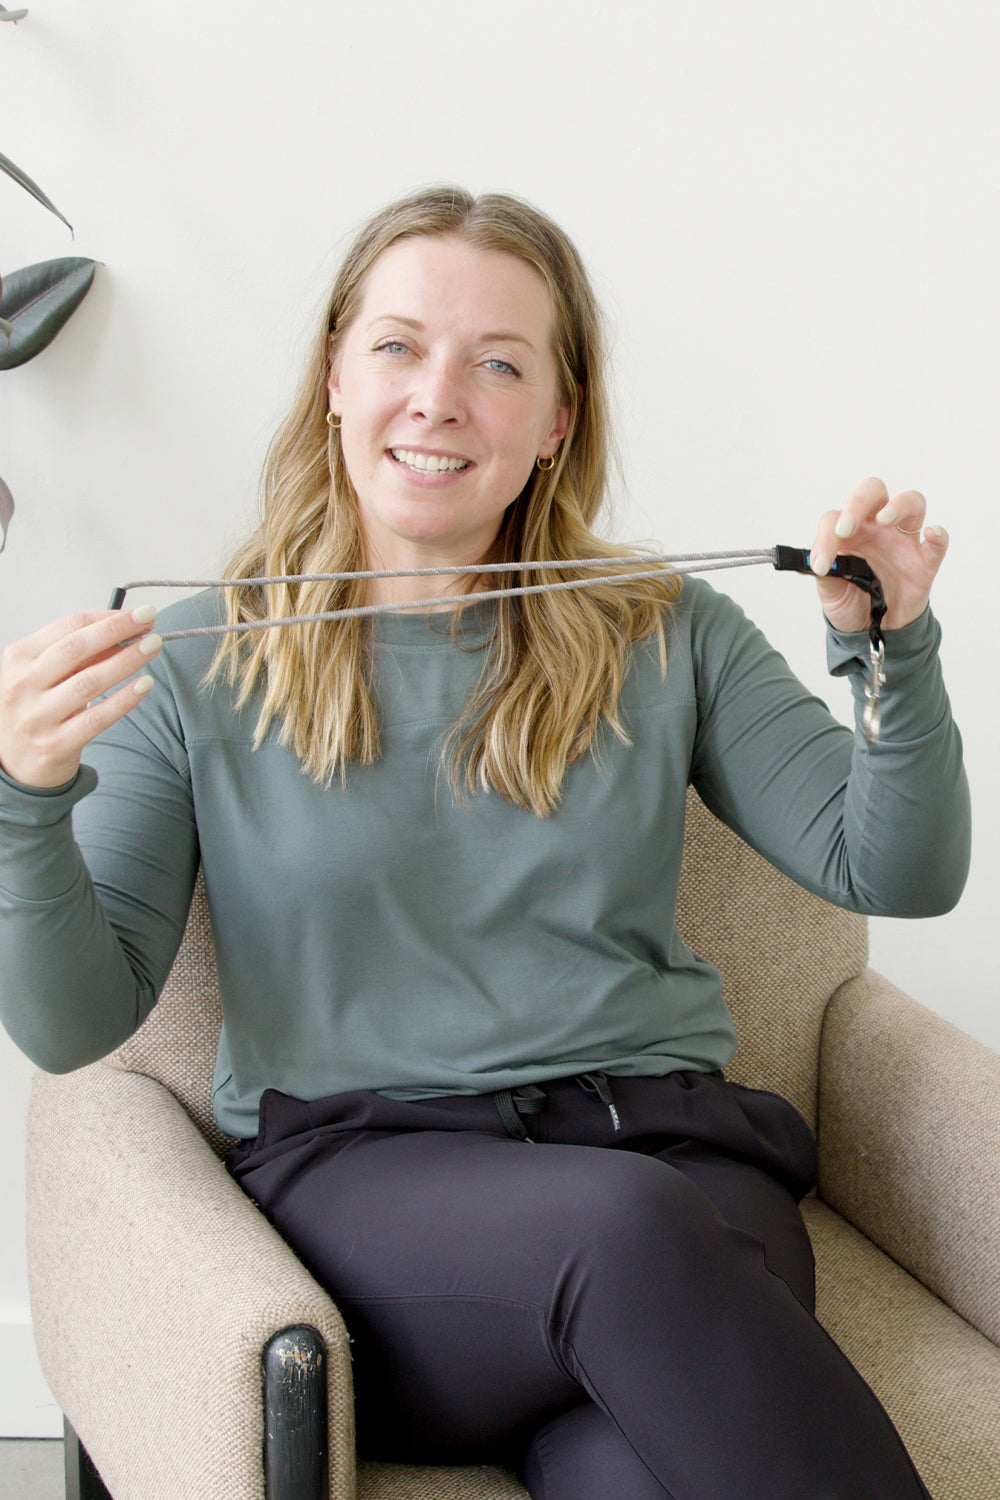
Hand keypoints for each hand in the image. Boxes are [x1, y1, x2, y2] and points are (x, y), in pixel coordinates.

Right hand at [0, 607, 161, 788]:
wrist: (14, 764)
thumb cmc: (34, 710)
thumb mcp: (43, 675)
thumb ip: (78, 655)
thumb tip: (125, 632)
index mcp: (18, 658)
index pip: (68, 627)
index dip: (107, 617)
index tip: (137, 613)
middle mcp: (22, 685)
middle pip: (76, 648)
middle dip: (118, 630)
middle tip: (150, 620)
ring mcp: (37, 716)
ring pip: (89, 681)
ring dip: (127, 660)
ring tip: (152, 647)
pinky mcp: (56, 744)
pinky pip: (98, 718)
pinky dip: (124, 699)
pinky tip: (144, 684)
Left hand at [810, 477, 948, 633]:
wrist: (873, 629)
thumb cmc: (851, 601)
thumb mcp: (831, 594)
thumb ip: (826, 578)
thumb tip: (817, 564)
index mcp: (849, 532)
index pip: (835, 519)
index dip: (825, 537)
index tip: (821, 565)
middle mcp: (877, 529)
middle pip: (873, 492)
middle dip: (858, 503)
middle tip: (845, 529)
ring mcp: (903, 542)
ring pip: (912, 503)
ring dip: (898, 506)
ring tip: (885, 520)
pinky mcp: (924, 562)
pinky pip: (937, 543)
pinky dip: (938, 536)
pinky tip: (932, 534)